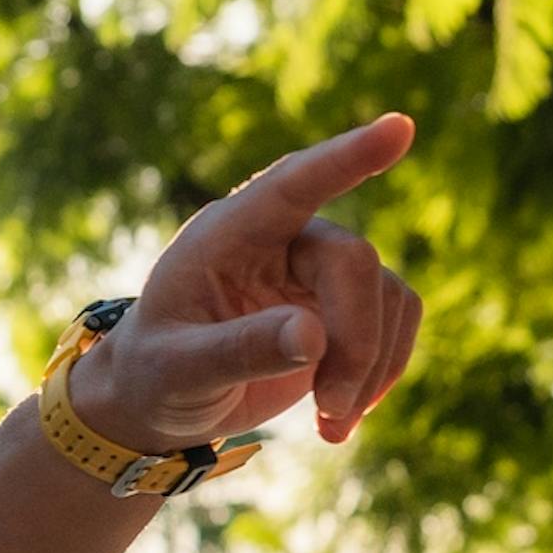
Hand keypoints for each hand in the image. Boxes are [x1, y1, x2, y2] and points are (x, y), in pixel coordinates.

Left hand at [74, 113, 428, 453]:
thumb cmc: (154, 375)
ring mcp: (315, 270)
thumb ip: (238, 349)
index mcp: (226, 234)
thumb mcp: (179, 370)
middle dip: (356, 339)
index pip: (292, 184)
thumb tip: (313, 336)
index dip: (345, 157)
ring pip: (387, 295)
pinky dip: (382, 372)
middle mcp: (278, 239)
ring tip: (331, 423)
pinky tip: (341, 417)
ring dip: (373, 365)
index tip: (398, 128)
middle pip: (354, 261)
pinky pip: (396, 322)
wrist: (161, 402)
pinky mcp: (343, 307)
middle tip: (333, 406)